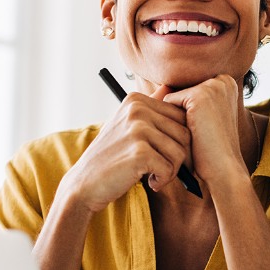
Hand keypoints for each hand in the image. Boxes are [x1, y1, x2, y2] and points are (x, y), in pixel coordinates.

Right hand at [60, 85, 190, 213]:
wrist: (85, 183)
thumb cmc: (111, 156)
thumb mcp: (127, 124)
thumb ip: (149, 107)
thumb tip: (169, 86)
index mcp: (136, 100)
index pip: (181, 116)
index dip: (178, 140)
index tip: (161, 153)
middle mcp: (137, 109)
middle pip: (184, 133)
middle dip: (177, 156)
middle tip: (160, 167)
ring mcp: (138, 129)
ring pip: (180, 152)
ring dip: (171, 170)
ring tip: (153, 174)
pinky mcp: (139, 152)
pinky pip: (169, 168)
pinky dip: (163, 180)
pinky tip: (149, 182)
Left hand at [160, 75, 244, 180]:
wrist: (222, 169)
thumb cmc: (210, 148)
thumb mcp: (200, 119)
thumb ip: (184, 99)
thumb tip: (160, 86)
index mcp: (227, 83)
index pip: (190, 89)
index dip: (187, 111)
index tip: (202, 128)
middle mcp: (223, 81)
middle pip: (181, 91)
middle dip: (181, 112)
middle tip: (199, 132)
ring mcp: (213, 86)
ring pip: (174, 97)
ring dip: (176, 117)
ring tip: (195, 133)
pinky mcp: (200, 96)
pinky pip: (168, 102)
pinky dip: (171, 120)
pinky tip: (191, 133)